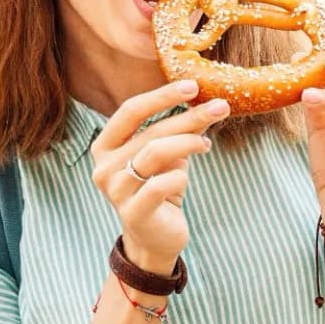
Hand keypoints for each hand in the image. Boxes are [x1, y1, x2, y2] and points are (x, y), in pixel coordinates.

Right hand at [90, 79, 227, 274]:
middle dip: (188, 117)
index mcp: (106, 145)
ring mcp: (115, 190)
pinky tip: (186, 178)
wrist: (154, 237)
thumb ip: (182, 129)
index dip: (161, 96)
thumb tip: (211, 101)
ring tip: (206, 144)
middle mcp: (104, 166)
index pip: (130, 110)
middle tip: (220, 107)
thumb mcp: (170, 154)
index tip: (192, 86)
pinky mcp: (133, 212)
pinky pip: (162, 184)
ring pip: (156, 153)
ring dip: (188, 143)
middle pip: (150, 131)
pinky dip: (180, 176)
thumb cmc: (160, 187)